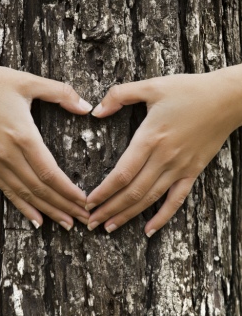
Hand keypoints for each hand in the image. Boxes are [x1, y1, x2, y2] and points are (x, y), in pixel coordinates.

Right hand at [0, 58, 92, 229]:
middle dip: (65, 206)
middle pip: (41, 189)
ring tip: (67, 223)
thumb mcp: (28, 81)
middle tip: (84, 218)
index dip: (68, 191)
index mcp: (23, 135)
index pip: (50, 173)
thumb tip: (86, 106)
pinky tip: (37, 220)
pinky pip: (8, 192)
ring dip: (49, 211)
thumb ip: (61, 93)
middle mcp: (9, 155)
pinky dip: (24, 208)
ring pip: (26, 194)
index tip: (85, 201)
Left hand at [86, 68, 241, 235]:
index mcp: (150, 138)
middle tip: (91, 222)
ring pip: (149, 199)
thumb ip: (120, 95)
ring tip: (109, 227)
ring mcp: (179, 168)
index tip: (88, 202)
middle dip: (108, 209)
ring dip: (127, 216)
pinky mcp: (192, 173)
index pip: (121, 173)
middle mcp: (163, 158)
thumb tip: (96, 112)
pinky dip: (162, 217)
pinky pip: (176, 201)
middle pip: (132, 192)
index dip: (103, 191)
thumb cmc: (189, 90)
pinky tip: (149, 230)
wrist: (227, 99)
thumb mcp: (151, 85)